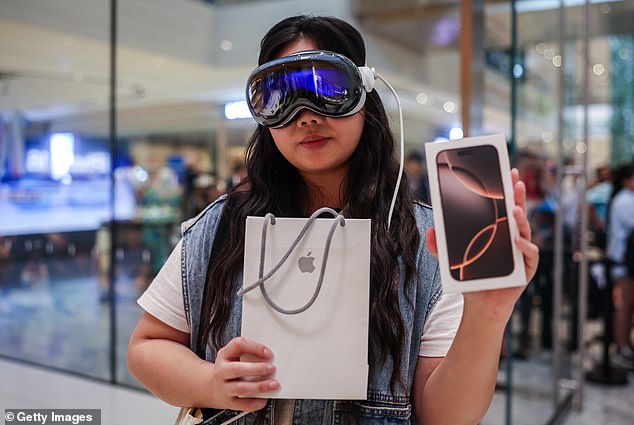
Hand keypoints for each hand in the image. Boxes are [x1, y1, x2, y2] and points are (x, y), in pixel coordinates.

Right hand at [207, 336, 278, 411]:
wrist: (214, 387)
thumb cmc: (229, 368)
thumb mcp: (234, 355)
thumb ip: (250, 353)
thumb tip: (270, 357)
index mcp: (225, 354)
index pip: (238, 345)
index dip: (255, 348)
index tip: (269, 353)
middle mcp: (222, 371)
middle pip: (237, 369)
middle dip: (257, 369)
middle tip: (272, 369)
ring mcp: (224, 388)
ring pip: (241, 388)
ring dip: (259, 386)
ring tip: (273, 384)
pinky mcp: (229, 402)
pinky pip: (243, 404)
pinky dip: (256, 402)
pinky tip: (264, 398)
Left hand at [425, 168, 539, 321]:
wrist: (481, 303)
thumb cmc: (471, 277)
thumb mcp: (451, 260)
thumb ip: (440, 246)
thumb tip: (431, 231)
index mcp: (497, 231)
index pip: (503, 206)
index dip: (506, 189)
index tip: (506, 172)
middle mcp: (512, 237)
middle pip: (517, 212)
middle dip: (517, 196)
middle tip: (515, 181)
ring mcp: (521, 251)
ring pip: (524, 230)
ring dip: (520, 219)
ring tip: (515, 210)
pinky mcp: (526, 267)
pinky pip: (529, 254)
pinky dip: (525, 246)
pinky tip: (517, 240)